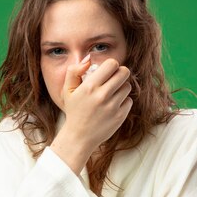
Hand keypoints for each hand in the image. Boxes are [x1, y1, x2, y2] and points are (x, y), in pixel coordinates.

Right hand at [51, 56, 131, 173]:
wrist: (79, 137)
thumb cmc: (74, 111)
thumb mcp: (67, 90)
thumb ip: (74, 71)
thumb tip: (89, 59)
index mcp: (90, 86)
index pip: (112, 64)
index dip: (111, 65)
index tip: (107, 71)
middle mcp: (102, 96)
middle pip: (124, 72)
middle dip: (120, 73)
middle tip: (114, 79)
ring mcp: (113, 107)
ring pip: (128, 86)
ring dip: (121, 88)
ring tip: (112, 94)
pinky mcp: (120, 116)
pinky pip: (129, 101)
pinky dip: (123, 102)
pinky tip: (113, 106)